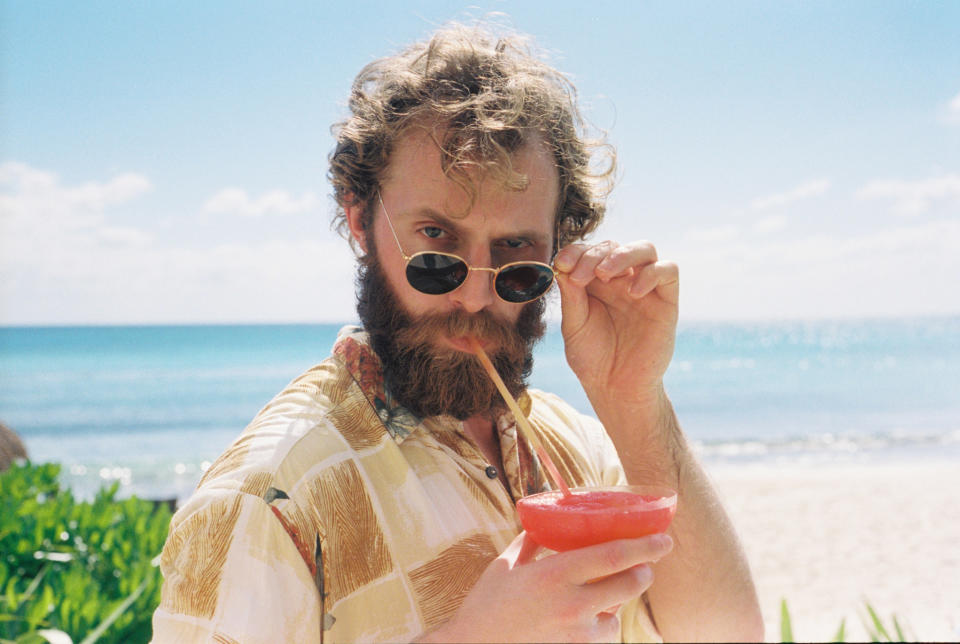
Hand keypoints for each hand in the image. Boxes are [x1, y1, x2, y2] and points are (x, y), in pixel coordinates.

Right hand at [418, 531, 672, 642]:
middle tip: (648, 564)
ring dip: (620, 603)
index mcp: (555, 574)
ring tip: (607, 594)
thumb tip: (547, 521)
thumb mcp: (506, 564)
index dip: (645, 546)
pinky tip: (590, 618)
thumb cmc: (486, 605)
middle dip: (645, 572)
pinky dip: (602, 626)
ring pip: (619, 615)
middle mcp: (572, 604)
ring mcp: (576, 634)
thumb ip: (531, 541)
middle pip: (629, 584)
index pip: (614, 556)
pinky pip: (603, 637)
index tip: (665, 539)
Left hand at [554, 240, 678, 407]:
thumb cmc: (593, 358)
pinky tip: (633, 292)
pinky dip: (651, 273)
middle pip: (614, 246)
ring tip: (604, 274)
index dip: (575, 252)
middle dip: (593, 254)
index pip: (589, 251)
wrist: (616, 388)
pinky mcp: (666, 302)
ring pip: (645, 249)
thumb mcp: (574, 326)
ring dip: (623, 254)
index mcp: (596, 283)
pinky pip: (668, 271)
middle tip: (579, 275)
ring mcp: (645, 288)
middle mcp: (621, 281)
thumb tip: (563, 266)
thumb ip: (571, 297)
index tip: (561, 265)